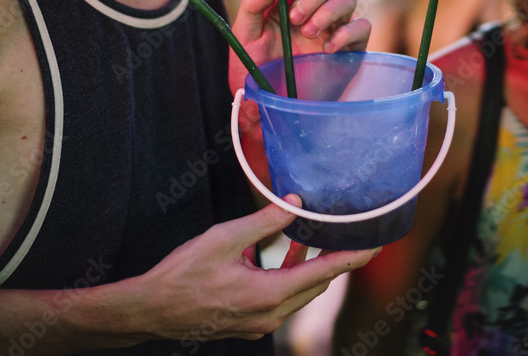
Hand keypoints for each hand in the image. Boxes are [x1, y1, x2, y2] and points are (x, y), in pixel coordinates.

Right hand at [136, 195, 379, 340]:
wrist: (152, 310)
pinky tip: (281, 254)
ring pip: (298, 292)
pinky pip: (281, 298)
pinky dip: (287, 276)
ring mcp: (260, 323)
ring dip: (307, 266)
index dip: (352, 257)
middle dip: (334, 261)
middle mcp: (271, 314)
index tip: (375, 245)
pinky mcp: (249, 323)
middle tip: (349, 236)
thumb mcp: (223, 239)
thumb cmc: (183, 274)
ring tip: (312, 238)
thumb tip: (294, 203)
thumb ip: (263, 222)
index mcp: (269, 294)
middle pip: (315, 285)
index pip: (324, 273)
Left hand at [228, 0, 370, 146]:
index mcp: (286, 0)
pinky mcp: (350, 47)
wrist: (270, 102)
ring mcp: (335, 27)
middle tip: (295, 19)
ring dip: (328, 12)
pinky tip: (326, 49)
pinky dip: (346, 33)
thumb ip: (251, 7)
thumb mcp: (244, 36)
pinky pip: (362, 27)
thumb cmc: (256, 67)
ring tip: (308, 34)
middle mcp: (313, 9)